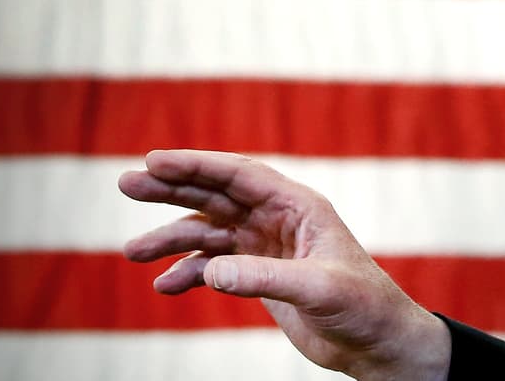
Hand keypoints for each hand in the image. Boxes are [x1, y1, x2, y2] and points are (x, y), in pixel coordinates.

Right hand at [118, 149, 450, 380]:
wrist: (378, 345)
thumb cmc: (364, 306)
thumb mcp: (319, 288)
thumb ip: (264, 279)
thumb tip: (211, 271)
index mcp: (298, 206)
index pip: (239, 175)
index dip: (197, 165)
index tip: (154, 160)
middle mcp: (278, 219)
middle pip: (216, 195)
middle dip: (171, 189)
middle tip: (126, 184)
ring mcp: (266, 247)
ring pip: (208, 232)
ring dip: (171, 238)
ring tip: (132, 251)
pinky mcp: (259, 276)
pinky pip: (213, 267)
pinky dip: (187, 274)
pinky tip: (164, 286)